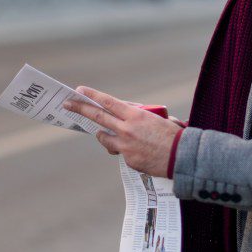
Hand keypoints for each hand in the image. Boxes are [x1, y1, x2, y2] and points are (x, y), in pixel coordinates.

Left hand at [64, 86, 181, 177]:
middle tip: (67, 104)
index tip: (79, 90)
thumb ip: (139, 115)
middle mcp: (127, 130)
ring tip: (109, 134)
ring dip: (104, 134)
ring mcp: (126, 146)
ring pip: (104, 138)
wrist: (184, 157)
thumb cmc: (174, 135)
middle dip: (80, 109)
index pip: (108, 102)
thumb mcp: (157, 117)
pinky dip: (126, 150)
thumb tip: (127, 114)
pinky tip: (141, 151)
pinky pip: (121, 152)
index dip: (92, 96)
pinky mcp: (129, 160)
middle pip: (98, 118)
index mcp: (136, 115)